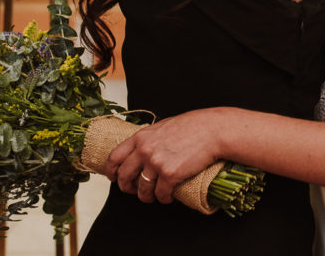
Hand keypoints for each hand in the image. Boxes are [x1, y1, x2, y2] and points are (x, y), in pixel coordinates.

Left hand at [104, 109, 225, 204]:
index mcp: (141, 137)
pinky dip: (164, 198)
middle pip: (125, 176)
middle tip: (134, 190)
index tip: (114, 177)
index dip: (112, 171)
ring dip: (147, 197)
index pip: (114, 157)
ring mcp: (156, 163)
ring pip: (142, 190)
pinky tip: (168, 196)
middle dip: (127, 188)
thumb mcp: (163, 127)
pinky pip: (161, 194)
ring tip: (153, 196)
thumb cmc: (192, 126)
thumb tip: (142, 150)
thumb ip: (149, 139)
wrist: (212, 131)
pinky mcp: (170, 175)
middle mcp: (144, 150)